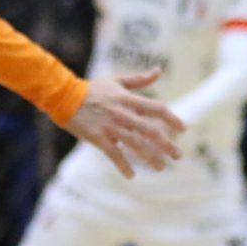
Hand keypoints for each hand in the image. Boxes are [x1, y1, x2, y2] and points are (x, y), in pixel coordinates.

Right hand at [64, 71, 182, 177]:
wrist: (63, 96)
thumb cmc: (92, 89)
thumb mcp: (117, 81)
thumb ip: (139, 79)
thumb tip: (159, 70)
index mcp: (128, 99)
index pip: (157, 109)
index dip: (172, 119)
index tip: (183, 129)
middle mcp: (123, 113)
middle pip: (151, 131)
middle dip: (167, 145)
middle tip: (178, 156)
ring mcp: (110, 126)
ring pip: (136, 144)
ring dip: (150, 157)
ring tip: (161, 167)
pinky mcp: (98, 137)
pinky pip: (114, 154)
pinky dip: (123, 165)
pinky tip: (131, 175)